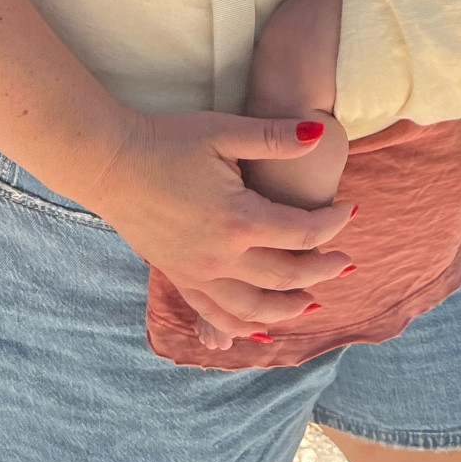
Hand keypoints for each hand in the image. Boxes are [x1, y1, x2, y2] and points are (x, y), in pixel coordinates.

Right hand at [88, 109, 355, 349]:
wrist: (109, 162)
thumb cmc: (167, 140)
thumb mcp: (223, 131)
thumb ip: (273, 137)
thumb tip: (318, 132)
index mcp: (238, 219)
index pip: (302, 233)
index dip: (333, 224)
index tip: (351, 210)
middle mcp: (220, 256)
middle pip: (286, 277)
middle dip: (322, 271)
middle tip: (347, 263)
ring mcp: (197, 273)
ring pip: (254, 308)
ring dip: (288, 308)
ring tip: (313, 302)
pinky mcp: (178, 277)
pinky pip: (215, 314)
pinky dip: (242, 326)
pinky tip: (258, 329)